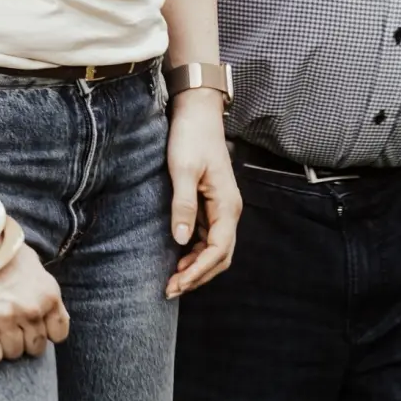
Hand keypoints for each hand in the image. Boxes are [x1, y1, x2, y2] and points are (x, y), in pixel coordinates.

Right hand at [0, 242, 69, 363]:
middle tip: (11, 325)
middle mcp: (31, 308)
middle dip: (25, 339)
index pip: (59, 333)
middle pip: (36, 347)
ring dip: (6, 345)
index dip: (46, 332)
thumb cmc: (1, 251)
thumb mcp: (34, 266)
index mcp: (48, 293)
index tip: (34, 327)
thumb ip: (46, 291)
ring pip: (14, 353)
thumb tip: (54, 315)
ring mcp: (5, 317)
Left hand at [165, 89, 241, 298]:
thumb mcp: (183, 169)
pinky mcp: (212, 204)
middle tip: (171, 288)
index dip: (199, 271)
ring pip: (215, 249)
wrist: (197, 111)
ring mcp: (221, 207)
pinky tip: (179, 257)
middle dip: (198, 275)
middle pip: (221, 256)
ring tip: (173, 279)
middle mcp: (229, 209)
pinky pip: (208, 237)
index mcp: (227, 204)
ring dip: (197, 267)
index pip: (218, 250)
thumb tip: (180, 240)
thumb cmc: (191, 136)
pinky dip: (196, 253)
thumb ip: (183, 204)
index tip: (177, 283)